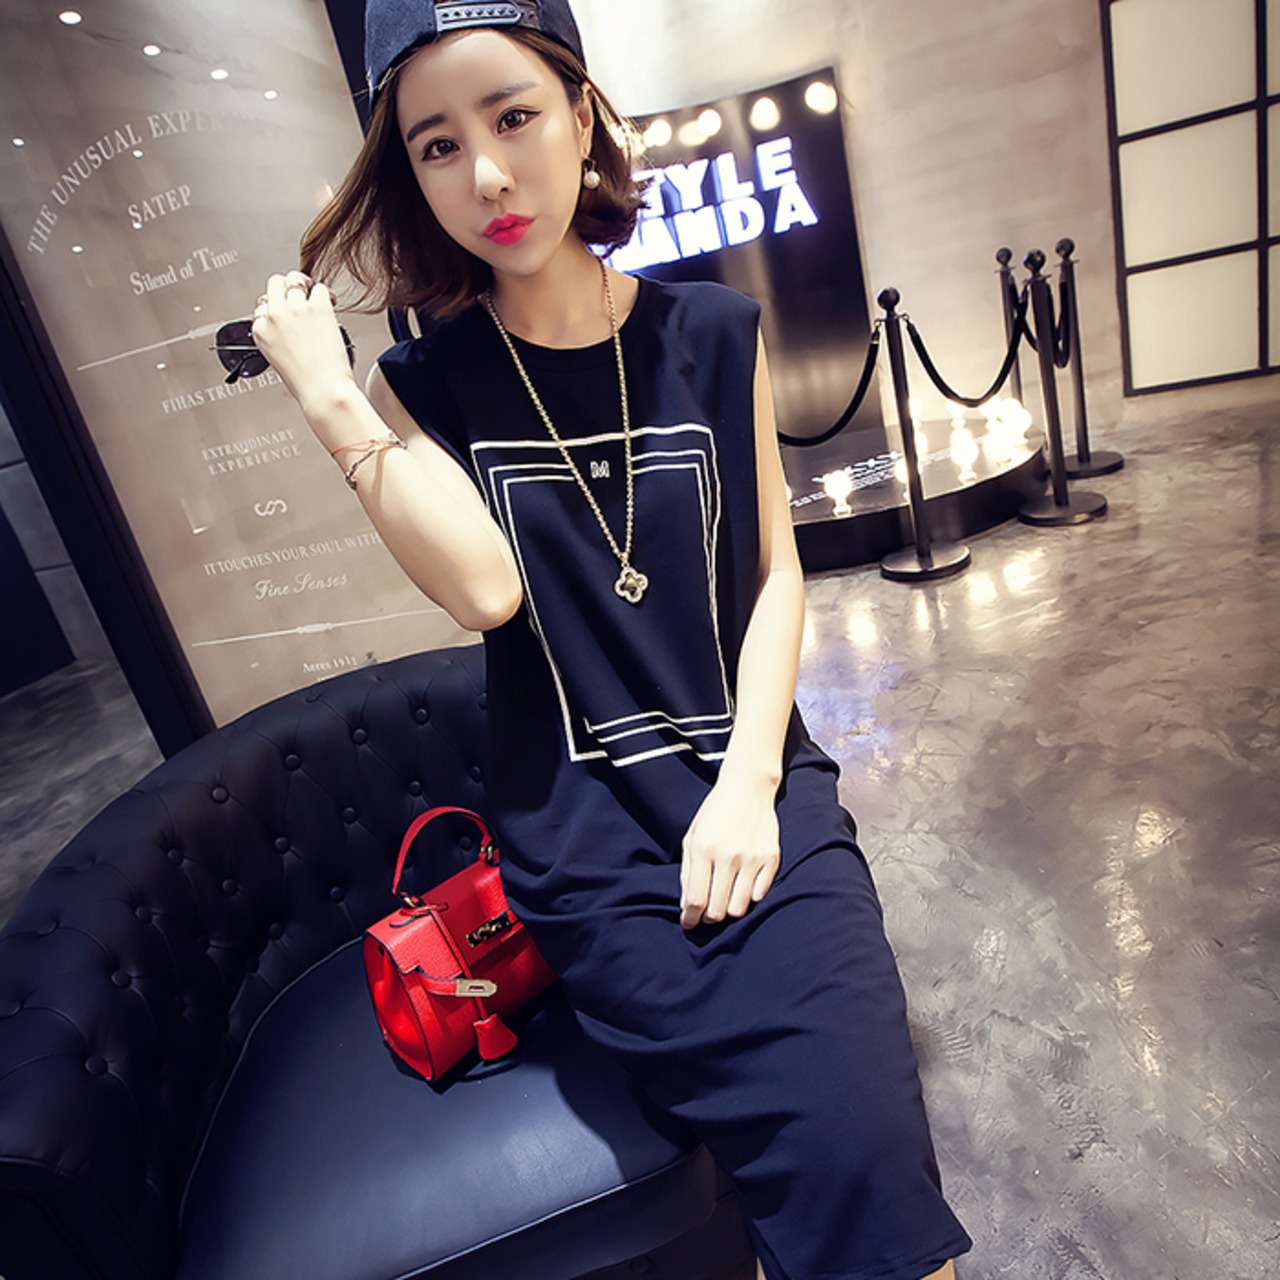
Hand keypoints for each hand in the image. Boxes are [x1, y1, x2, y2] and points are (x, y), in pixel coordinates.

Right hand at [250, 271, 355, 412]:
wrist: (323, 389)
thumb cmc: (305, 382)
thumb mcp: (277, 358)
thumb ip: (277, 336)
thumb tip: (289, 325)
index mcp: (260, 330)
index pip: (262, 305)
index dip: (277, 307)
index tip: (287, 312)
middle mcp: (274, 316)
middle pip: (275, 283)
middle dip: (288, 286)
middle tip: (301, 294)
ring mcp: (295, 309)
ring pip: (295, 278)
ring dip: (307, 284)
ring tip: (316, 295)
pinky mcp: (317, 307)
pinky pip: (320, 287)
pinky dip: (327, 294)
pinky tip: (331, 303)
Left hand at [680, 773, 780, 928]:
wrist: (748, 788)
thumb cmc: (715, 814)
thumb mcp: (692, 837)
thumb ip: (687, 872)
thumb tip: (687, 907)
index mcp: (703, 849)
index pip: (696, 899)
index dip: (690, 918)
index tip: (689, 922)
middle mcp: (728, 856)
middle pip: (717, 910)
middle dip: (708, 917)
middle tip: (706, 913)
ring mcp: (752, 858)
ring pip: (738, 908)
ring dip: (728, 909)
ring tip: (724, 899)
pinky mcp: (771, 858)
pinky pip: (759, 895)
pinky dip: (748, 896)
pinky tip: (741, 886)